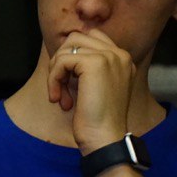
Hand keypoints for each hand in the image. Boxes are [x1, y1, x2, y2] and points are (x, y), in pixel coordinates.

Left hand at [47, 29, 135, 153]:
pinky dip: (53, 80)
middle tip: (60, 89)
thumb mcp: (93, 87)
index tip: (68, 81)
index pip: (89, 37)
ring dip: (55, 73)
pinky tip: (59, 99)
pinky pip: (61, 61)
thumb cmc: (96, 120)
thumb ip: (85, 67)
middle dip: (61, 62)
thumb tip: (61, 52)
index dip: (70, 56)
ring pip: (66, 49)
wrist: (105, 138)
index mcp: (122, 58)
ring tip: (60, 96)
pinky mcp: (95, 63)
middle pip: (75, 38)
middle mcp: (119, 53)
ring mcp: (109, 56)